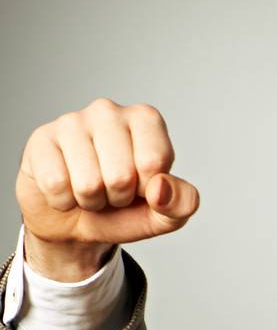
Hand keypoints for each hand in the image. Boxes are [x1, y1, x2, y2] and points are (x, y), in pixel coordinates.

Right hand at [15, 98, 198, 256]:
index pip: (154, 161)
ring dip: (90, 202)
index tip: (142, 187)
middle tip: (111, 192)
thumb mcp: (164, 214)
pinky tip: (65, 188)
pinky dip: (63, 201)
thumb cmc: (123, 209)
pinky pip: (56, 185)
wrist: (74, 219)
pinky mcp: (41, 139)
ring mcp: (72, 121)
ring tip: (90, 191)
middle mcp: (109, 110)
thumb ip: (181, 203)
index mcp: (146, 120)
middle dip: (117, 199)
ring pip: (88, 184)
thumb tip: (160, 189)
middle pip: (121, 176)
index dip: (149, 190)